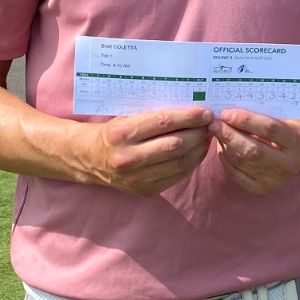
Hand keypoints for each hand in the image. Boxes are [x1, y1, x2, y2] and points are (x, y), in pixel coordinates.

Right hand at [89, 106, 214, 196]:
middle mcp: (128, 157)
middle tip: (211, 124)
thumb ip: (154, 115)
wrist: (88, 159)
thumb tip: (191, 109)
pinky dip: (191, 163)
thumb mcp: (127, 117)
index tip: (206, 112)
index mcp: (122, 134)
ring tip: (207, 137)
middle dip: (198, 133)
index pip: (163, 123)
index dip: (189, 117)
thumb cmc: (113, 132)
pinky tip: (197, 152)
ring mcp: (136, 178)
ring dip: (199, 149)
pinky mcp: (145, 190)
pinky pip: (177, 176)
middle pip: (175, 145)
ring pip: (179, 162)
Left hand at [211, 109, 299, 196]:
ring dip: (225, 145)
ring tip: (216, 132)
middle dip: (229, 135)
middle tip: (213, 123)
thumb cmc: (291, 124)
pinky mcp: (263, 189)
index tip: (227, 113)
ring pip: (242, 162)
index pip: (269, 130)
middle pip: (252, 151)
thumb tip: (232, 108)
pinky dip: (225, 159)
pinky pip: (237, 174)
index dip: (246, 121)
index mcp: (297, 140)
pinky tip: (222, 147)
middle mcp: (288, 164)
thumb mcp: (285, 114)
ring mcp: (275, 180)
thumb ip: (263, 111)